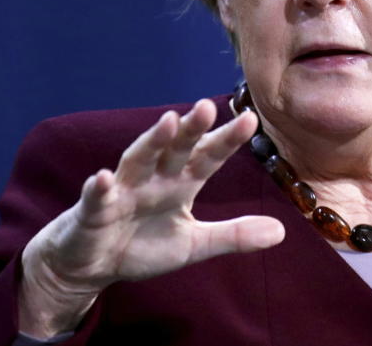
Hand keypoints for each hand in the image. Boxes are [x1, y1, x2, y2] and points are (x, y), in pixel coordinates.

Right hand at [18, 100, 284, 337]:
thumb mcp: (194, 245)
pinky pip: (96, 198)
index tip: (250, 120)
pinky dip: (97, 189)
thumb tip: (281, 232)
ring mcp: (121, 192)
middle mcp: (153, 179)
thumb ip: (233, 235)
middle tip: (207, 106)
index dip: (227, 140)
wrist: (91, 264)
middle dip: (191, 129)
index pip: (208, 157)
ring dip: (152, 141)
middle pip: (175, 150)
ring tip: (169, 122)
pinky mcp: (92, 212)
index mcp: (179, 184)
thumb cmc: (142, 244)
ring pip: (138, 160)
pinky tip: (101, 178)